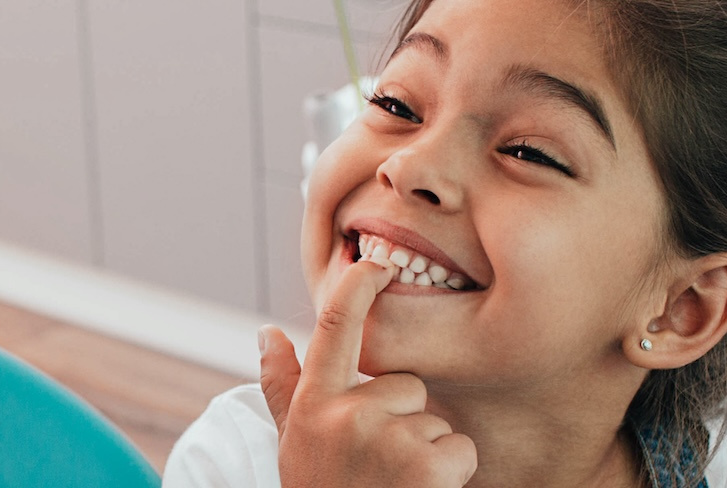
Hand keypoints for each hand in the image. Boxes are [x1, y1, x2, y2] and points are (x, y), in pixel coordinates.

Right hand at [258, 259, 477, 486]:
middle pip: (404, 385)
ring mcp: (386, 437)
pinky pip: (460, 449)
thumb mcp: (293, 445)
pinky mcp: (427, 464)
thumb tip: (267, 332)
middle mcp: (345, 413)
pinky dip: (451, 476)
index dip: (358, 284)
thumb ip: (283, 387)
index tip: (376, 261)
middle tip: (377, 469)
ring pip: (434, 421)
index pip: (334, 325)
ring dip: (425, 455)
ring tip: (395, 487)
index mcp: (314, 404)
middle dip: (403, 422)